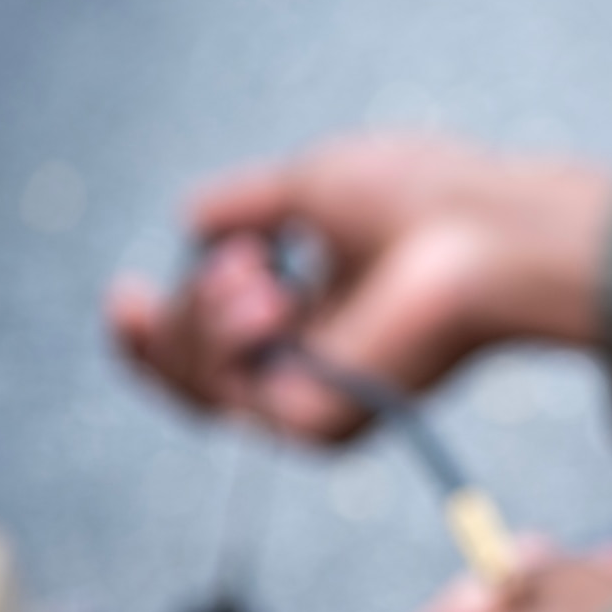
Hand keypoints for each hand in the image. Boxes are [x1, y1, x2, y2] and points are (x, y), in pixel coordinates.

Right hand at [106, 134, 611, 441]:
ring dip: (202, 317)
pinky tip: (272, 295)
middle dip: (179, 318)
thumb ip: (246, 207)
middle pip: (191, 376)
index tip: (125, 292)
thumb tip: (191, 220)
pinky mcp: (321, 426)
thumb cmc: (424, 200)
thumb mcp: (311, 186)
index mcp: (326, 315)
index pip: (222, 349)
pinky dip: (226, 337)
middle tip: (239, 267)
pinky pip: (225, 397)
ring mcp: (320, 402)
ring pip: (196, 385)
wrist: (485, 234)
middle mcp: (321, 368)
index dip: (163, 328)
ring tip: (263, 273)